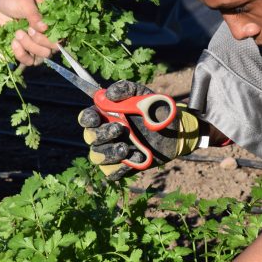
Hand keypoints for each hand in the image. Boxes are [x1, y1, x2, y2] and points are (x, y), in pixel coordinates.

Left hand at [0, 0, 56, 66]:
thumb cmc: (15, 0)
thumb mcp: (25, 2)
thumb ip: (34, 14)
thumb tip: (44, 28)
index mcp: (52, 22)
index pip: (61, 38)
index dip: (51, 38)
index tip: (36, 28)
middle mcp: (47, 35)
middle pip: (51, 50)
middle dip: (37, 43)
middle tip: (25, 30)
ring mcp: (35, 45)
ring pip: (40, 58)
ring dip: (28, 48)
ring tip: (16, 34)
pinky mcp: (24, 50)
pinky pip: (27, 61)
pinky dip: (20, 54)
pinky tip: (13, 42)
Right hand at [77, 80, 202, 179]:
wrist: (175, 132)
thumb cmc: (156, 111)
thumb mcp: (145, 95)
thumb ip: (127, 89)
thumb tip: (109, 94)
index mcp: (105, 115)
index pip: (86, 117)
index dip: (87, 118)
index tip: (96, 118)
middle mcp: (104, 134)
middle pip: (90, 137)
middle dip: (102, 134)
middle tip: (120, 129)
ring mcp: (111, 151)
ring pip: (97, 157)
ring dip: (109, 153)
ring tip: (126, 148)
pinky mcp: (122, 166)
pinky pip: (111, 172)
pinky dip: (120, 168)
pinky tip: (135, 161)